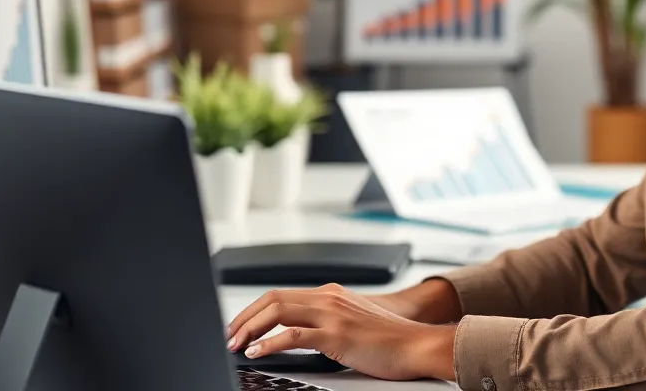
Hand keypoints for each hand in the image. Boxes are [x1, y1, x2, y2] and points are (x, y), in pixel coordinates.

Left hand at [226, 283, 456, 380]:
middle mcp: (328, 297)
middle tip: (228, 337)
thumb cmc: (389, 340)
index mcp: (330, 294)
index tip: (239, 327)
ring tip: (235, 345)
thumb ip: (327, 322)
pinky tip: (257, 352)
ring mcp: (332, 314)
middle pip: (272, 298)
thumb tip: (298, 335)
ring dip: (250, 329)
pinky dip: (269, 343)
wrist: (417, 344)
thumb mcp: (352, 322)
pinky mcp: (336, 334)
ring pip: (277, 311)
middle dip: (244, 318)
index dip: (253, 310)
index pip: (280, 295)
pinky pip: (294, 335)